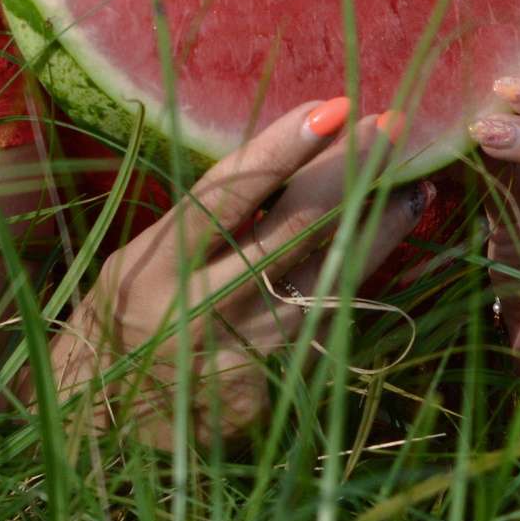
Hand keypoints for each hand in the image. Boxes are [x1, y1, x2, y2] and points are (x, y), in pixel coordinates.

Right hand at [52, 99, 428, 446]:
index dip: (281, 150)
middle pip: (291, 234)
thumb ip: (211, 216)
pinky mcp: (269, 396)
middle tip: (391, 130)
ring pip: (326, 284)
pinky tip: (380, 252)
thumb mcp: (150, 254)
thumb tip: (297, 153)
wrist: (104, 413)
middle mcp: (196, 311)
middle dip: (349, 176)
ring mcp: (238, 357)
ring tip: (415, 190)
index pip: (226, 195)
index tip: (334, 107)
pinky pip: (324, 330)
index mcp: (156, 265)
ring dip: (377, 232)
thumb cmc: (132, 308)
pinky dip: (354, 286)